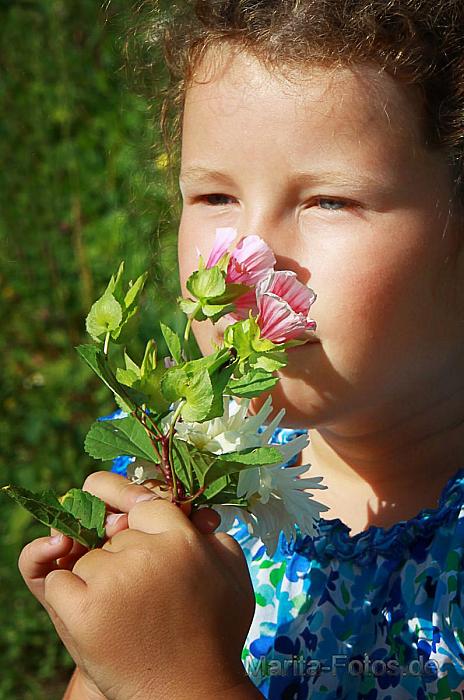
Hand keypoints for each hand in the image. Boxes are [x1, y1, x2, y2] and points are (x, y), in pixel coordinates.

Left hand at [19, 472, 255, 699]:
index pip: (142, 502)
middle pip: (114, 534)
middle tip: (142, 592)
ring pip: (86, 557)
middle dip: (121, 555)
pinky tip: (91, 614)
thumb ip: (215, 537)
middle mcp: (147, 552)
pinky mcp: (84, 610)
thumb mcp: (234, 577)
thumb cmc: (217, 635)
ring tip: (124, 613)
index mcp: (182, 538)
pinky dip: (66, 593)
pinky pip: (57, 580)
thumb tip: (194, 514)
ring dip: (97, 579)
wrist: (193, 694)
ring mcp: (113, 579)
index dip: (125, 502)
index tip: (112, 507)